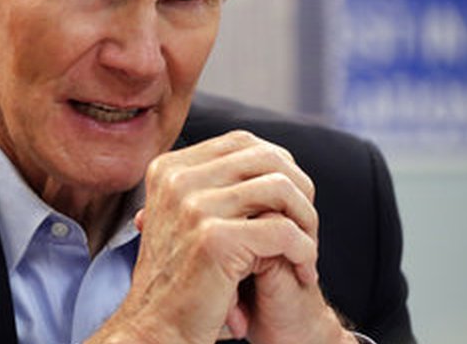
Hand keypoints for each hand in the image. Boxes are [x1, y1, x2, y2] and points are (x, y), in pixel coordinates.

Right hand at [87, 130, 344, 343]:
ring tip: (305, 254)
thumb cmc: (183, 280)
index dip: (279, 168)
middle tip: (305, 231)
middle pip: (268, 159)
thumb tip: (270, 155)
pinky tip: (303, 273)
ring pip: (282, 189)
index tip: (289, 205)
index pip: (243, 142)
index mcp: (169, 169)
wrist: (159, 330)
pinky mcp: (213, 239)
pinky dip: (305, 253)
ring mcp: (192, 207)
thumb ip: (214, 184)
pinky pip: (284, 232)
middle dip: (300, 193)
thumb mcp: (186, 218)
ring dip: (308, 224)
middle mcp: (177, 180)